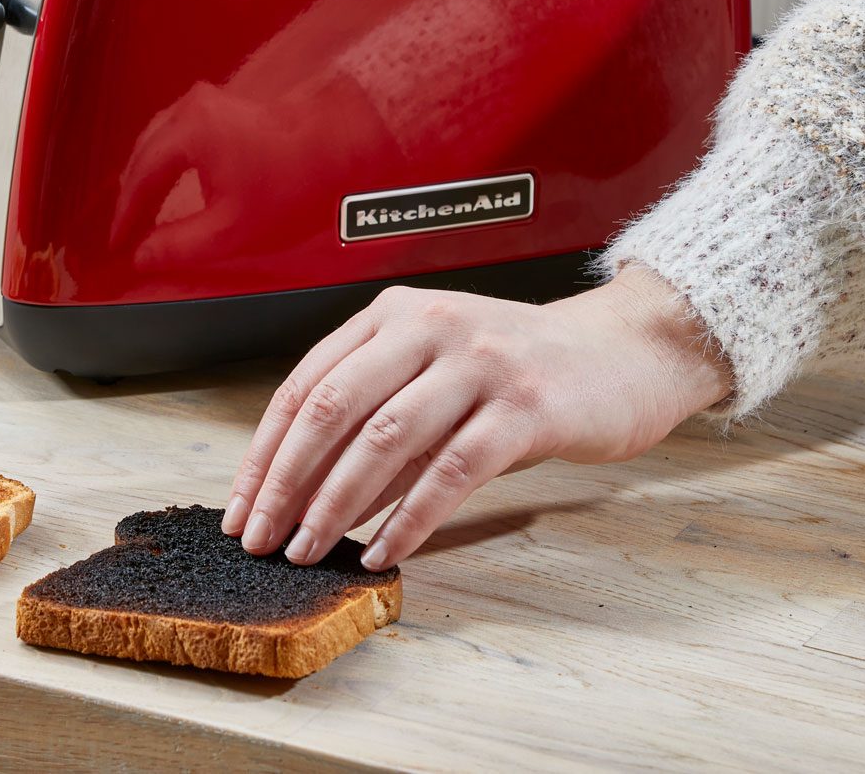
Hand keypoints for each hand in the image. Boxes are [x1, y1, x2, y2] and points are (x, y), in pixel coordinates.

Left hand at [220, 266, 730, 569]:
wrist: (624, 351)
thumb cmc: (521, 370)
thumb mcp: (437, 372)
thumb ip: (378, 415)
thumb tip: (305, 492)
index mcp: (393, 315)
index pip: (305, 385)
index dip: (265, 452)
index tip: (240, 507)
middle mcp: (429, 326)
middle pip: (332, 409)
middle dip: (285, 482)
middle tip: (260, 539)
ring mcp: (479, 363)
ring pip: (384, 439)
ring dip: (335, 504)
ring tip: (307, 550)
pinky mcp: (526, 406)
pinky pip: (451, 470)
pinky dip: (408, 518)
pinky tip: (382, 550)